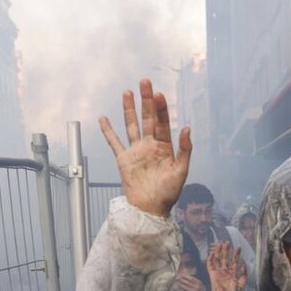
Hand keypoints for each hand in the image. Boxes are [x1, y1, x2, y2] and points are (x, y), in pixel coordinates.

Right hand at [99, 79, 191, 216]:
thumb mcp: (181, 171)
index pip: (163, 123)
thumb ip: (184, 150)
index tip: (158, 94)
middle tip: (145, 82)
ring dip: (129, 109)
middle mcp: (151, 145)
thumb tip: (187, 128)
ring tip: (127, 92)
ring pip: (132, 125)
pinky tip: (104, 119)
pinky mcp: (124, 159)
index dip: (161, 108)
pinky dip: (109, 132)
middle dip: (147, 101)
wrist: (150, 208)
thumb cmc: (169, 193)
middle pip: (148, 118)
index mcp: (166, 147)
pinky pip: (115, 143)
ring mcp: (136, 151)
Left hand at [176, 271, 206, 290]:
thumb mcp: (198, 282)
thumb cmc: (199, 287)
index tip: (181, 274)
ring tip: (178, 282)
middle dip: (182, 280)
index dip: (186, 276)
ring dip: (181, 284)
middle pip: (187, 283)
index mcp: (199, 283)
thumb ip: (193, 278)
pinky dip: (181, 289)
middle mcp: (197, 287)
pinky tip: (179, 287)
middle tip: (177, 278)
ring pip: (185, 287)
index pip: (191, 278)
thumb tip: (185, 274)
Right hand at [207, 241, 247, 290]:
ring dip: (219, 252)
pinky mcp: (212, 275)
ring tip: (220, 244)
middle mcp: (225, 271)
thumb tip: (245, 265)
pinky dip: (211, 259)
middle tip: (228, 242)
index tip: (238, 247)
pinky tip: (213, 253)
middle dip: (227, 250)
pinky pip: (210, 266)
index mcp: (233, 273)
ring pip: (218, 260)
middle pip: (226, 258)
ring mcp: (219, 272)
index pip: (235, 261)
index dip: (236, 254)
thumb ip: (244, 275)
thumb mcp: (242, 284)